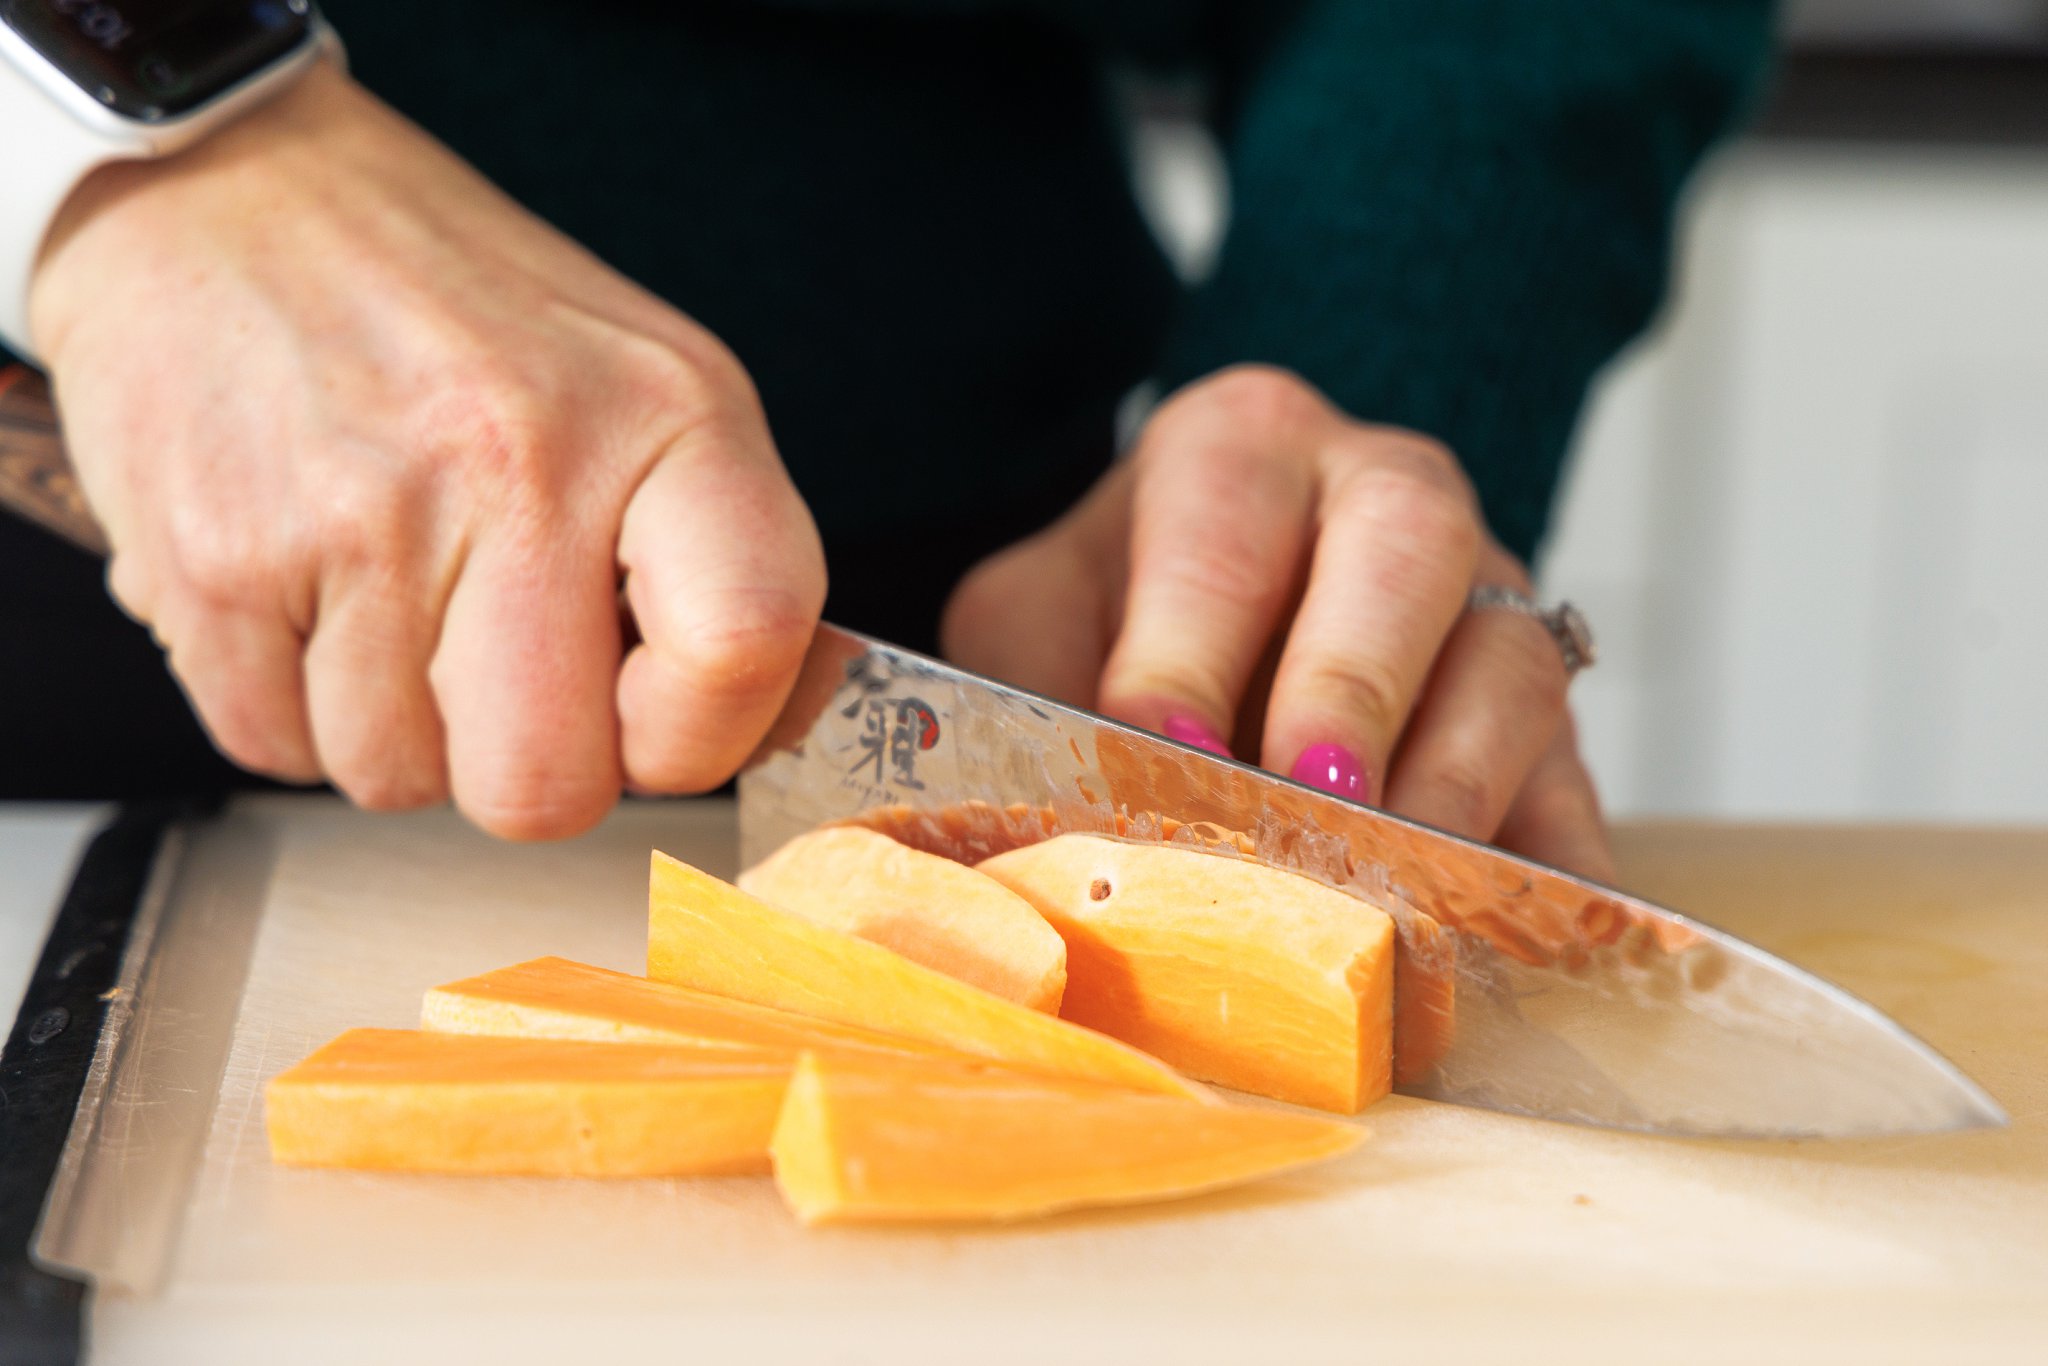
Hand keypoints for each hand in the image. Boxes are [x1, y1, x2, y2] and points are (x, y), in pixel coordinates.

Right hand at [30, 63, 824, 837]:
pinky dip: (290, 702)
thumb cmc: (452, 308)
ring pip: (399, 780)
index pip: (746, 647)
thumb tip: (754, 725)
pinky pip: (275, 747)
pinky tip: (309, 585)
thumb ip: (712, 555)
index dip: (692, 737)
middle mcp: (523, 460)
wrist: (231, 194)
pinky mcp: (216, 557)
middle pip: (547, 788)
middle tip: (499, 670)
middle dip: (521, 765)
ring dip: (396, 725)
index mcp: (667, 414)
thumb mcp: (644, 384)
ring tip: (390, 586)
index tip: (651, 719)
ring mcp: (362, 514)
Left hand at [941, 365, 1611, 880]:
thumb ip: (1027, 684)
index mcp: (1240, 450)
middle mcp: (1380, 494)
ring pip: (1513, 660)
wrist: (1235, 595)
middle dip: (1352, 682)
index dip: (1191, 646)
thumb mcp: (1037, 616)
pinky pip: (1577, 785)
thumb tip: (1020, 824)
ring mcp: (1484, 600)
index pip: (1222, 525)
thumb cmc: (1123, 611)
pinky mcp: (1546, 718)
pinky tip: (1515, 944)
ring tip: (1399, 891)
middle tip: (1309, 800)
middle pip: (1408, 542)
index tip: (1165, 752)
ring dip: (1456, 785)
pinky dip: (1552, 870)